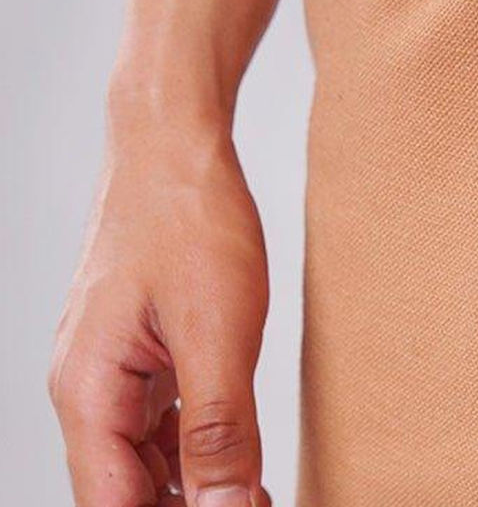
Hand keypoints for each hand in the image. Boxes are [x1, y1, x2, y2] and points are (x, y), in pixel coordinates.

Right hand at [49, 117, 270, 506]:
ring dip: (191, 485)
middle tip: (254, 504)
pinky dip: (193, 443)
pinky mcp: (139, 342)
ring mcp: (111, 364)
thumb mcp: (216, 331)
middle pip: (125, 491)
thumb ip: (220, 430)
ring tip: (251, 491)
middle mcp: (88, 388)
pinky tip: (233, 450)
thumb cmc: (188, 219)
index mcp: (88, 394)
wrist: (174, 142)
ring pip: (142, 458)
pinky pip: (158, 415)